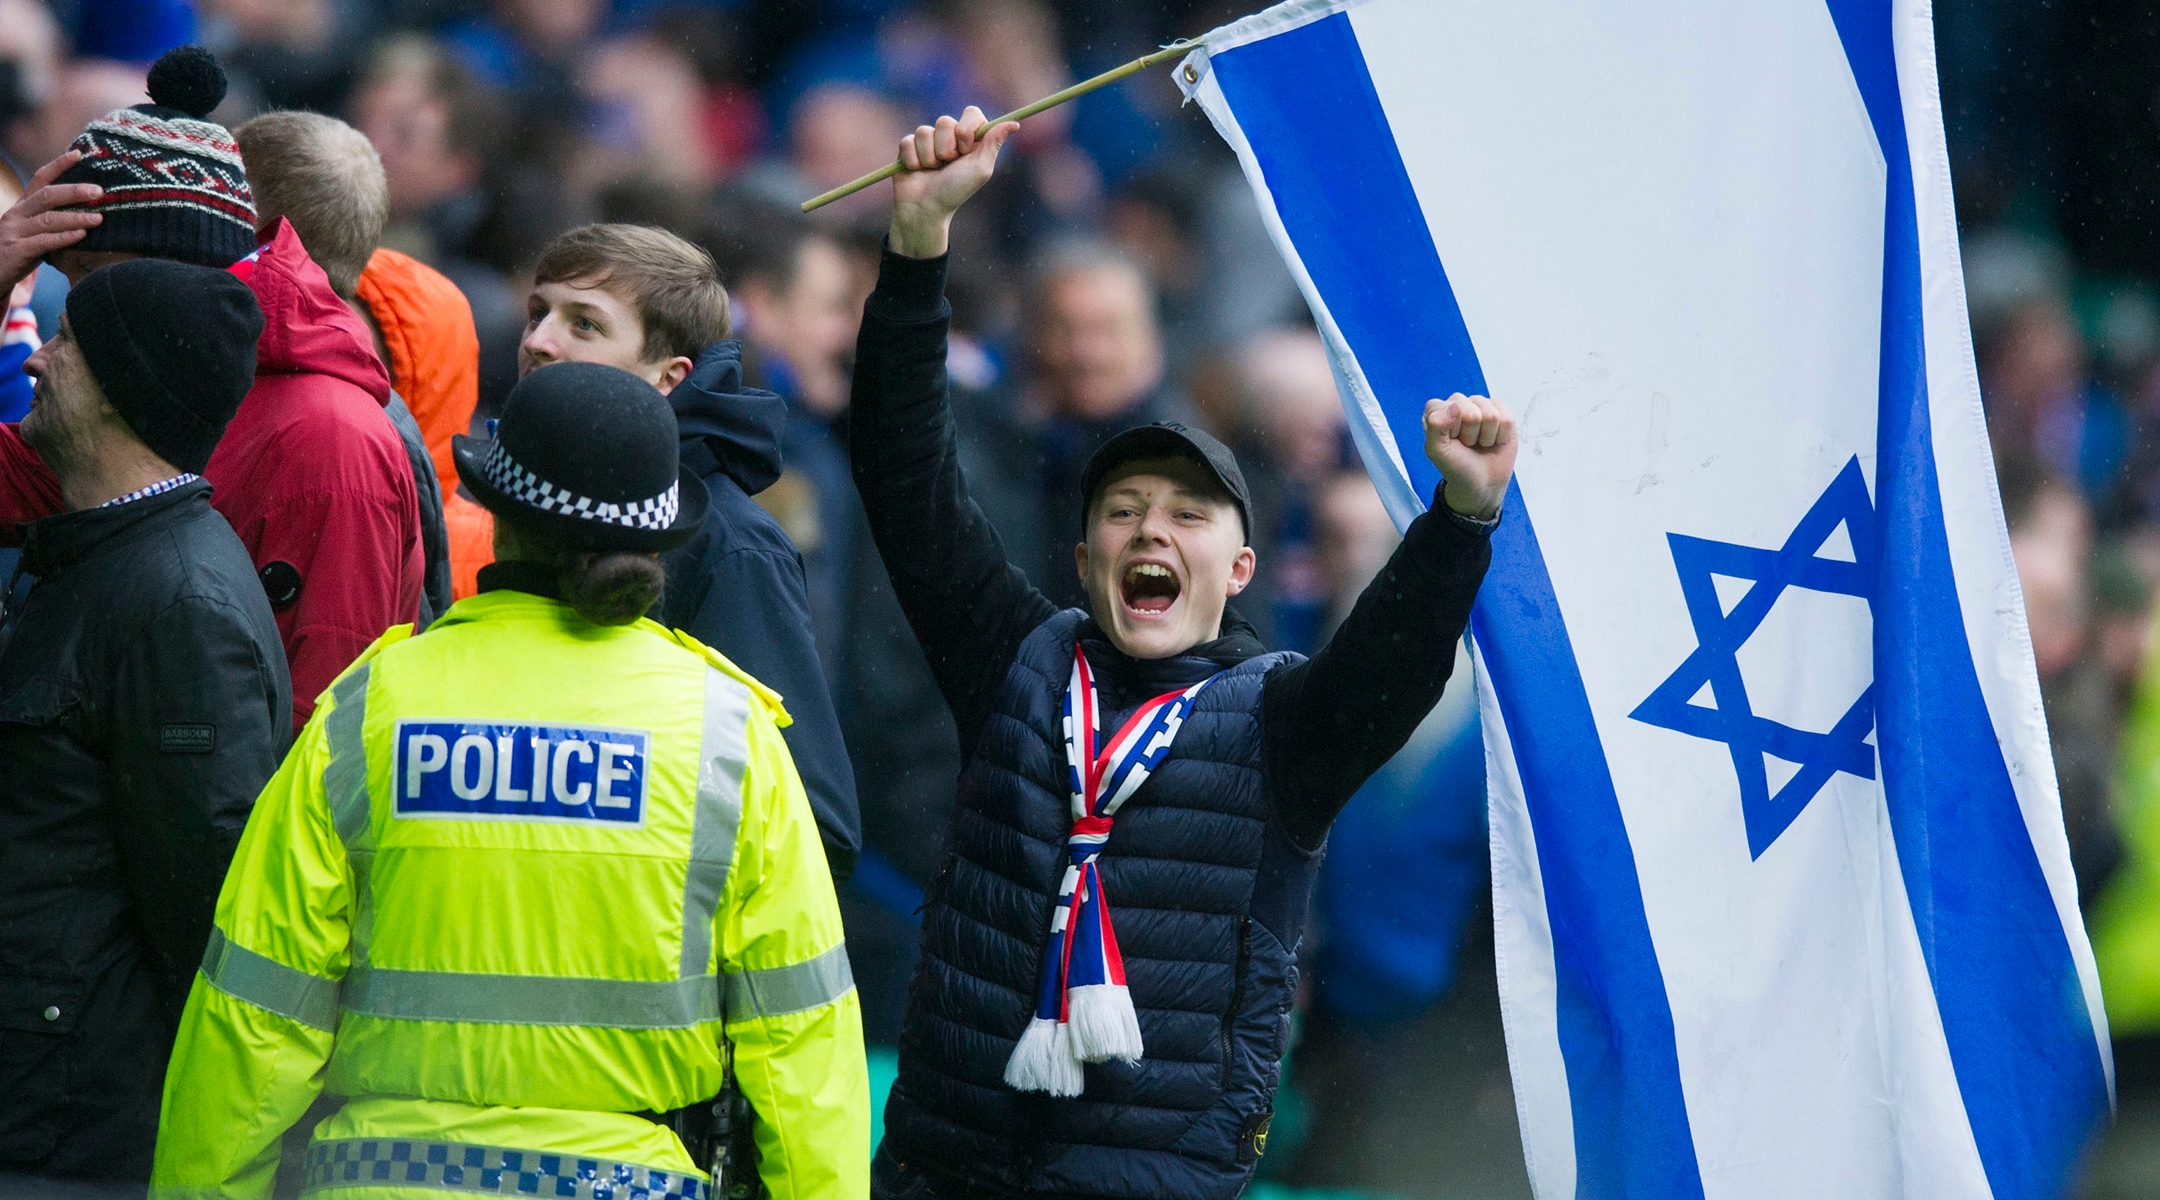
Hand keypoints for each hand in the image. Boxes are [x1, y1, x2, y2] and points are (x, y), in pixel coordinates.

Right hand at [0, 151, 101, 293]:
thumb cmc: (19, 251)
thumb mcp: (34, 230)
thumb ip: (54, 220)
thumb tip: (90, 212)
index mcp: (23, 205)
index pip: (40, 179)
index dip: (58, 165)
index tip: (78, 153)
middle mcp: (17, 213)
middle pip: (47, 196)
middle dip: (74, 191)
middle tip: (99, 191)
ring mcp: (15, 231)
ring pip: (48, 219)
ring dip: (75, 217)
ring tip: (98, 218)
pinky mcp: (17, 250)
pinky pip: (44, 241)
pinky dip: (64, 237)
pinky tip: (81, 235)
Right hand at [887, 106, 1019, 259]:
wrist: (925, 208)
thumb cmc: (955, 191)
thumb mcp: (980, 169)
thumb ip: (994, 143)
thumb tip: (1014, 123)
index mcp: (971, 140)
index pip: (971, 113)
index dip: (966, 129)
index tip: (965, 150)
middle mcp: (950, 138)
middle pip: (945, 120)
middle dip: (946, 147)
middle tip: (948, 165)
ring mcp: (928, 142)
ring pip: (924, 131)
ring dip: (929, 156)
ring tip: (932, 170)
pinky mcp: (908, 147)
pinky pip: (908, 141)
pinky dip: (913, 160)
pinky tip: (917, 170)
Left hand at [1424, 394, 1516, 519]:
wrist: (1480, 483)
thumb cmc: (1456, 466)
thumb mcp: (1437, 451)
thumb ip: (1435, 426)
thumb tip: (1455, 406)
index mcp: (1437, 410)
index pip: (1447, 409)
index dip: (1452, 431)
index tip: (1451, 442)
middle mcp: (1458, 403)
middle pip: (1471, 412)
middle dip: (1471, 434)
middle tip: (1467, 445)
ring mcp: (1480, 405)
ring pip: (1491, 415)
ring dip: (1487, 436)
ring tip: (1479, 443)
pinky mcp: (1501, 411)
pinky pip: (1507, 419)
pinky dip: (1501, 436)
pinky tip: (1493, 440)